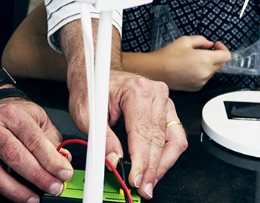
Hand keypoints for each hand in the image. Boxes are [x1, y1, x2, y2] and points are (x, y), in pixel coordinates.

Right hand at [0, 97, 74, 202]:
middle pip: (15, 155)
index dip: (51, 160)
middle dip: (38, 176)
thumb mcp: (40, 121)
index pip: (33, 140)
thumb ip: (53, 142)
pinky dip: (8, 190)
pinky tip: (23, 196)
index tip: (64, 173)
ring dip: (19, 189)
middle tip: (55, 187)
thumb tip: (64, 164)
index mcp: (13, 114)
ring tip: (37, 198)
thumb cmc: (19, 116)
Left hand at [69, 70, 184, 199]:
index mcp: (137, 90)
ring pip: (174, 140)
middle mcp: (156, 93)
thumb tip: (113, 160)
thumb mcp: (84, 112)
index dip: (141, 161)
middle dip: (152, 169)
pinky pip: (174, 136)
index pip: (144, 133)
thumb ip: (101, 138)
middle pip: (160, 140)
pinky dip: (166, 155)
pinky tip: (155, 168)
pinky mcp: (166, 109)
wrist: (96, 70)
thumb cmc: (91, 86)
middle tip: (143, 188)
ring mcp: (164, 100)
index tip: (136, 179)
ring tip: (149, 182)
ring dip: (162, 165)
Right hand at [153, 35, 229, 91]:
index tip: (216, 45)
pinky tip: (189, 68)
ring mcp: (201, 81)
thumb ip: (201, 40)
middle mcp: (206, 72)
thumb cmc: (168, 56)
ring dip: (208, 64)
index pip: (226, 56)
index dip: (223, 48)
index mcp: (205, 59)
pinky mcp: (196, 87)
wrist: (156, 70)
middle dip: (216, 56)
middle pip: (221, 64)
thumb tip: (209, 43)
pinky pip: (205, 78)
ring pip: (212, 71)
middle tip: (204, 50)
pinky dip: (201, 72)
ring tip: (192, 60)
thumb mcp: (185, 40)